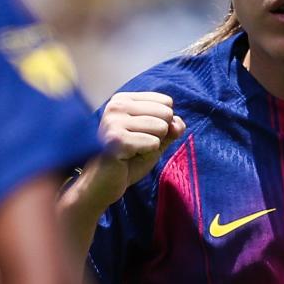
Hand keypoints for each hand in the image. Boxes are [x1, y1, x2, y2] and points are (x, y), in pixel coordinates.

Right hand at [78, 91, 185, 210]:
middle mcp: (116, 105)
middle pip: (166, 113)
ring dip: (152, 146)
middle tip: (138, 146)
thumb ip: (170, 129)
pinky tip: (128, 158)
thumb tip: (179, 124)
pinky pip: (153, 143)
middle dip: (159, 135)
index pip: (166, 102)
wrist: (103, 183)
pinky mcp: (116, 139)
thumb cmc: (128, 160)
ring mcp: (114, 121)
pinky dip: (146, 154)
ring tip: (133, 152)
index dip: (163, 124)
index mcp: (123, 99)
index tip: (142, 134)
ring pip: (161, 127)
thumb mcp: (155, 141)